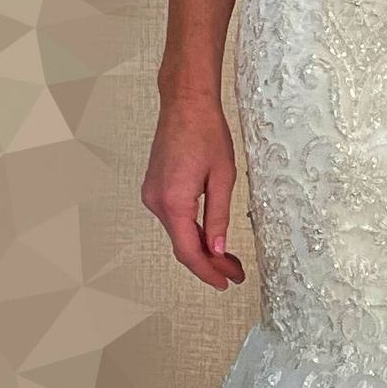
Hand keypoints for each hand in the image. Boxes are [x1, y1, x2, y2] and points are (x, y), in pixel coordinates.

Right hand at [142, 91, 246, 289]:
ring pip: (178, 234)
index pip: (190, 251)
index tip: (225, 282)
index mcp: (174, 202)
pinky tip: (210, 237)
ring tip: (228, 259)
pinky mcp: (155, 189)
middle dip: (209, 263)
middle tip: (234, 273)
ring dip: (202, 249)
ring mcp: (152, 195)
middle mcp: (156, 202)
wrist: (185, 104)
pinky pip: (174, 220)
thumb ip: (219, 217)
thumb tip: (219, 249)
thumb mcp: (223, 178)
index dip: (208, 272)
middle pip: (183, 246)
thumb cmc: (205, 132)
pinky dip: (192, 232)